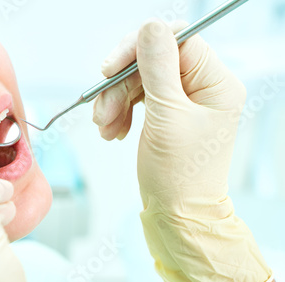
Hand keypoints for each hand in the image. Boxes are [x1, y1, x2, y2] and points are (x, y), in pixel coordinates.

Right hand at [93, 20, 272, 281]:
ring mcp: (185, 102)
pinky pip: (138, 98)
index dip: (138, 50)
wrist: (178, 217)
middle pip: (154, 60)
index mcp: (216, 83)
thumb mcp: (165, 116)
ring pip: (141, 80)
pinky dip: (120, 111)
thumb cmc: (178, 175)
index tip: (108, 69)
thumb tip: (149, 27)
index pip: (177, 41)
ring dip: (115, 101)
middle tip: (102, 110)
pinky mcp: (168, 115)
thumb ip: (157, 67)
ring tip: (105, 127)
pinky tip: (113, 131)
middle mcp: (204, 88)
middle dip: (121, 84)